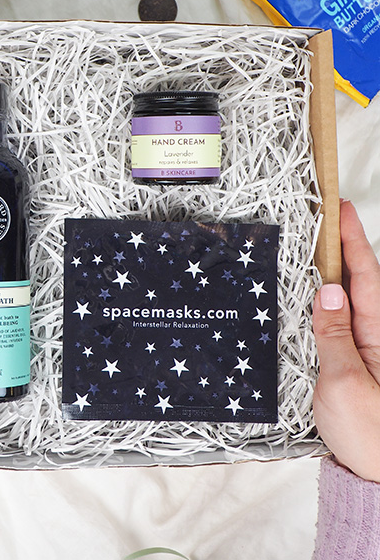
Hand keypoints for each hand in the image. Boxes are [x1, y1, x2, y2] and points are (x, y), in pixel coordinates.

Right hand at [312, 200, 379, 481]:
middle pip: (360, 281)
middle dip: (344, 246)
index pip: (366, 276)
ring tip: (315, 246)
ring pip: (349, 300)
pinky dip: (326, 300)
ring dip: (334, 270)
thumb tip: (328, 291)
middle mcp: (376, 337)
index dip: (352, 240)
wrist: (375, 478)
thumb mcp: (343, 383)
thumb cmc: (369, 435)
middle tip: (323, 218)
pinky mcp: (352, 362)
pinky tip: (313, 294)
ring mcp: (366, 349)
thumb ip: (334, 335)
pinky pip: (339, 322)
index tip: (339, 209)